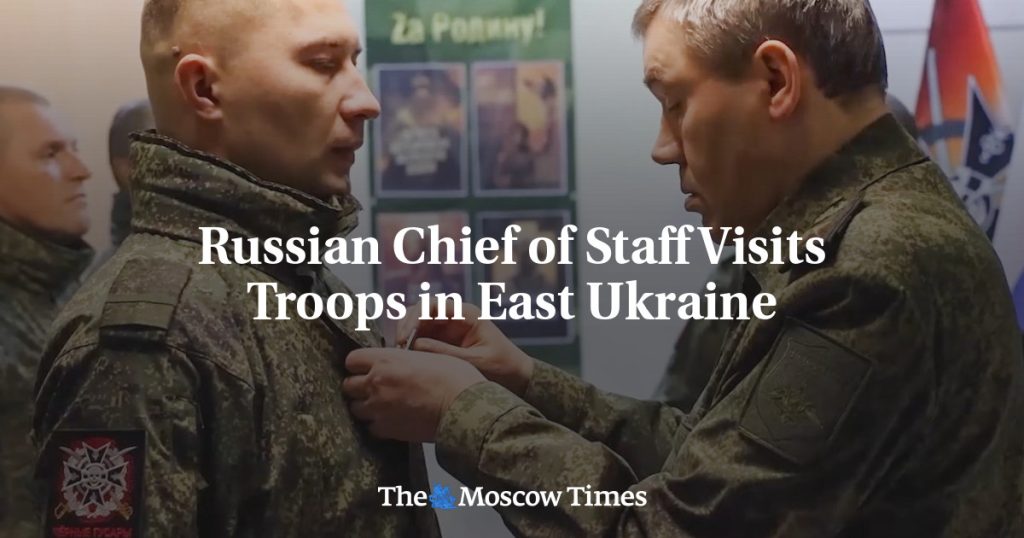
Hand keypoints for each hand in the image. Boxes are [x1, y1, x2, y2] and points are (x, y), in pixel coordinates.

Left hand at [343, 348, 485, 441]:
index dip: (359, 364)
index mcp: (385, 360)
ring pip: (355, 408)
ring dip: (365, 406)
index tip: (366, 367)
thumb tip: (400, 362)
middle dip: (358, 385)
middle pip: (348, 385)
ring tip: (381, 405)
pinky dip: (377, 425)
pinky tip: (391, 420)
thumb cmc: (455, 378)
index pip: (352, 360)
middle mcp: (376, 383)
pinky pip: (370, 428)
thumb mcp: (430, 356)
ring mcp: (378, 409)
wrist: (465, 409)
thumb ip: (406, 359)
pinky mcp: (386, 430)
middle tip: (373, 387)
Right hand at [397, 300, 534, 395]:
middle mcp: (455, 318)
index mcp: (466, 315)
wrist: (518, 379)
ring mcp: (448, 329)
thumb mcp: (474, 362)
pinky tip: (407, 359)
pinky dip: (411, 346)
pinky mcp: (443, 343)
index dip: (414, 317)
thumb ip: (444, 353)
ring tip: (401, 355)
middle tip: (399, 347)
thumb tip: (413, 345)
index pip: (432, 305)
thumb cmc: (503, 368)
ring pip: (417, 325)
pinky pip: (421, 339)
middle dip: (406, 326)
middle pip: (420, 311)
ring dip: (406, 336)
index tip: (405, 337)